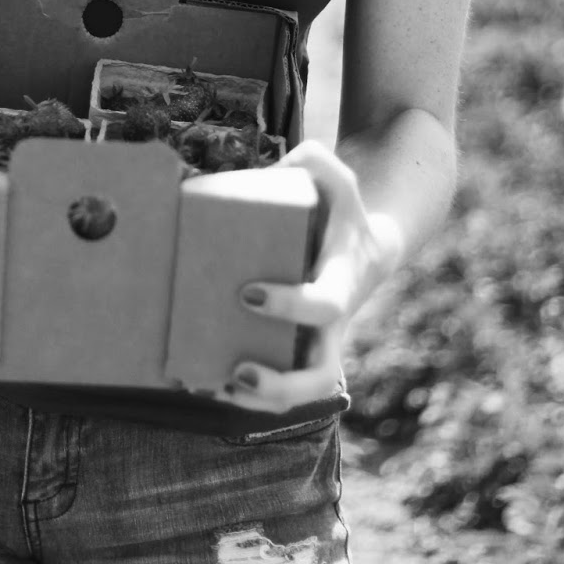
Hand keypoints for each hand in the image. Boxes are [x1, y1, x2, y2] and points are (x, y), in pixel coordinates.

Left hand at [226, 140, 394, 413]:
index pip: (324, 308)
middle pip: (317, 380)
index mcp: (341, 286)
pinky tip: (196, 381)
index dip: (290, 308)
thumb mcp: (339, 180)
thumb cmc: (341, 210)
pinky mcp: (293, 353)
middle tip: (236, 372)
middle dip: (278, 386)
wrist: (367, 246)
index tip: (248, 293)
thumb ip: (316, 160)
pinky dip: (238, 393)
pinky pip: (274, 387)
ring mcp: (314, 347)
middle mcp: (331, 329)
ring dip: (253, 403)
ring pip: (296, 398)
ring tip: (207, 388)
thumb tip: (270, 173)